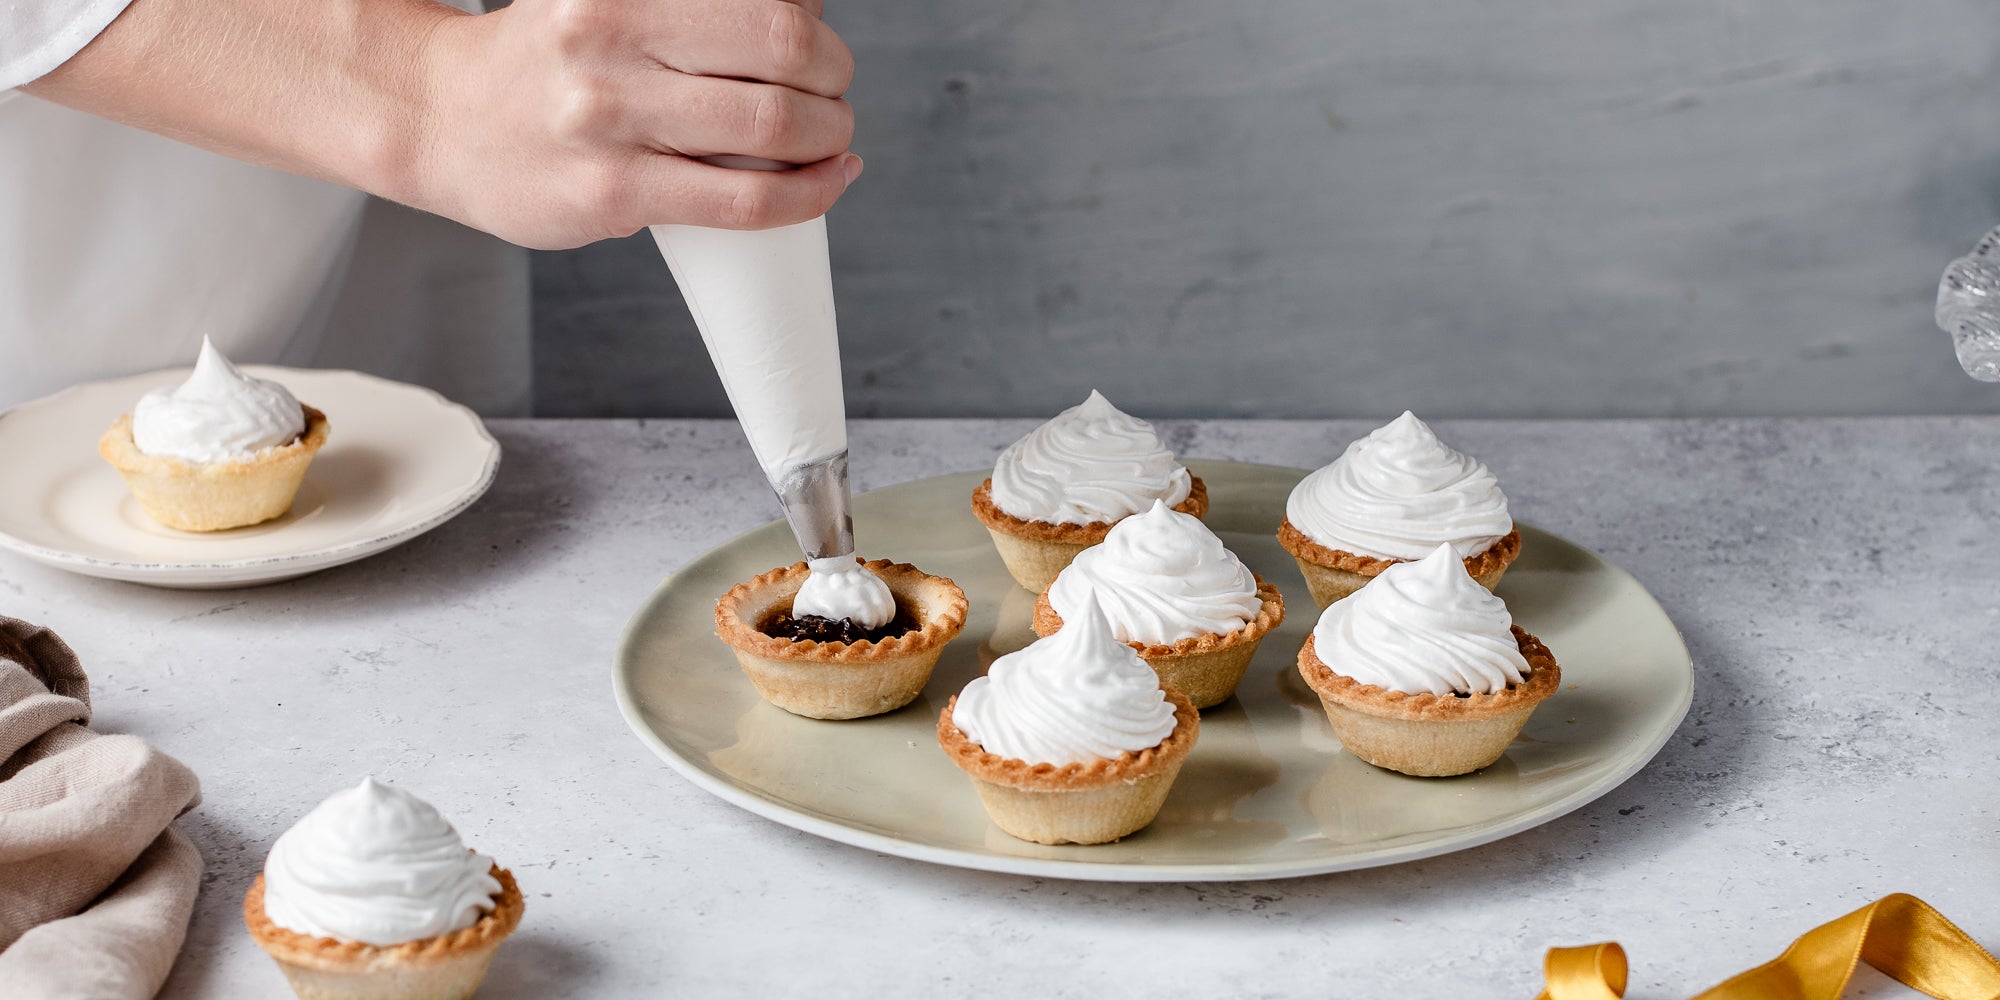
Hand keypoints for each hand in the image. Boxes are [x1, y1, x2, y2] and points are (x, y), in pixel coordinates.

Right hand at [410, 0, 861, 248]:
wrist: (442, 121)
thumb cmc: (545, 61)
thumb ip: (687, 7)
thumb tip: (807, 15)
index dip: (813, 23)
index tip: (817, 46)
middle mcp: (609, 37)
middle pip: (783, 49)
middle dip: (833, 76)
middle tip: (832, 92)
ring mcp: (607, 118)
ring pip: (772, 126)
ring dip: (828, 136)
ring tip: (828, 139)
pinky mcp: (612, 191)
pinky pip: (744, 200)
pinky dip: (809, 195)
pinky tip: (828, 182)